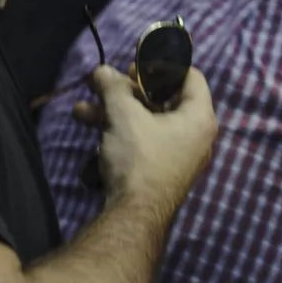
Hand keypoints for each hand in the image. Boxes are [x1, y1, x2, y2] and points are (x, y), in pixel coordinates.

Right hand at [77, 64, 216, 210]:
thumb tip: (101, 71)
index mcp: (199, 117)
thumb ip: (113, 88)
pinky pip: (143, 141)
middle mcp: (195, 135)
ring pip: (146, 121)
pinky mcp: (160, 170)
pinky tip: (91, 131)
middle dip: (126, 90)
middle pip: (162, 99)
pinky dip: (120, 132)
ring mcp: (178, 155)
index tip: (134, 67)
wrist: (134, 216)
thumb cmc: (139, 158)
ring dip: (114, 112)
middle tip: (104, 84)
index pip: (190, 76)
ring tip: (81, 110)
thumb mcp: (124, 115)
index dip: (161, 65)